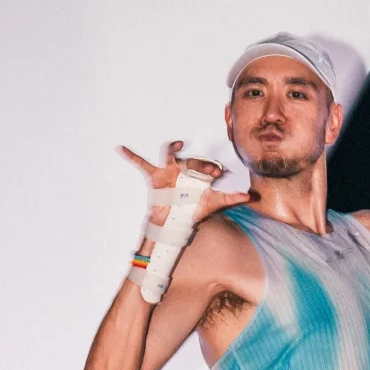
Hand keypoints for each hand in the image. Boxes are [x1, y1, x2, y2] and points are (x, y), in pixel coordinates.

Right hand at [117, 140, 250, 226]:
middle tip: (209, 173)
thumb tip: (250, 196)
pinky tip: (120, 148)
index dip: (211, 168)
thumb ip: (231, 198)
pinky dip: (130, 155)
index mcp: (196, 173)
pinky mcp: (154, 177)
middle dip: (199, 165)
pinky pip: (140, 163)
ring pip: (170, 155)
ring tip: (178, 145)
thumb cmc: (192, 211)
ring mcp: (167, 171)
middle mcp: (182, 169)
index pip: (204, 165)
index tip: (218, 175)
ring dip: (174, 150)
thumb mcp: (213, 203)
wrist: (174, 224)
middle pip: (190, 160)